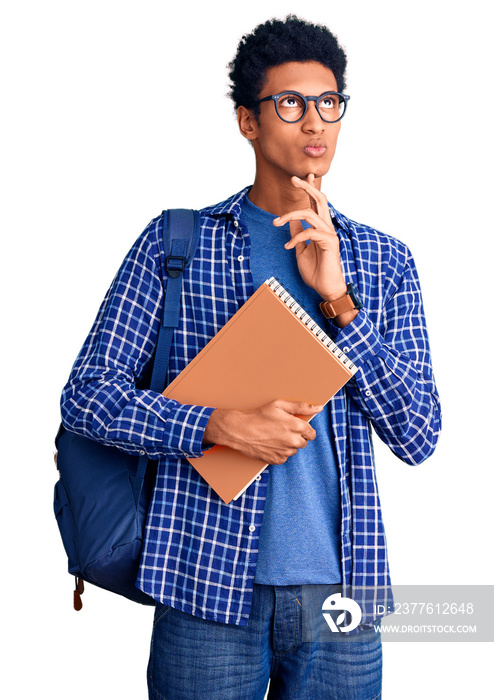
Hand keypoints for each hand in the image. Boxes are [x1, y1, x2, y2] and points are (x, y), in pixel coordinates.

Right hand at [203, 399, 322, 464]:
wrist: (239, 430)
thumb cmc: (258, 415)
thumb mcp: (279, 405)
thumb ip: (301, 406)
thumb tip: (318, 407)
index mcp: (297, 426)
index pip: (311, 433)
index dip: (305, 430)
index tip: (296, 427)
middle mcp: (293, 441)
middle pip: (303, 442)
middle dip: (296, 437)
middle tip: (281, 430)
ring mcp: (285, 452)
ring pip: (293, 450)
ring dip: (288, 445)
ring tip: (274, 436)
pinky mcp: (276, 460)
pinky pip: (284, 457)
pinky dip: (279, 452)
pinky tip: (270, 444)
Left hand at [273, 174, 346, 301]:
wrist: (326, 289)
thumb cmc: (315, 271)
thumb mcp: (300, 251)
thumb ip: (297, 235)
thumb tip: (290, 222)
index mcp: (320, 228)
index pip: (316, 204)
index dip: (310, 189)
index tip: (302, 176)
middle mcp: (327, 228)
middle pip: (320, 200)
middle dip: (307, 187)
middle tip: (293, 178)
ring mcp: (330, 234)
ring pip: (310, 214)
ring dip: (289, 215)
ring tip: (276, 223)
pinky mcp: (330, 243)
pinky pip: (310, 232)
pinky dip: (295, 238)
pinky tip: (288, 247)